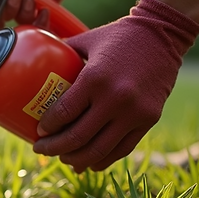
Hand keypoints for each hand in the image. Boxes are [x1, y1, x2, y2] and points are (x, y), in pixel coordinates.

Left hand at [32, 0, 198, 171]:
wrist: (164, 34)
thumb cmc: (119, 35)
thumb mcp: (87, 40)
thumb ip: (62, 53)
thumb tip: (35, 62)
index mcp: (95, 78)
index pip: (63, 113)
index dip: (47, 129)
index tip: (38, 132)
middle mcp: (115, 99)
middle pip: (77, 138)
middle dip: (53, 149)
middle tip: (41, 149)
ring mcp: (134, 113)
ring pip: (99, 150)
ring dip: (76, 159)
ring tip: (63, 158)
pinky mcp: (149, 120)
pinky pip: (122, 149)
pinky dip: (103, 160)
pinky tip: (89, 163)